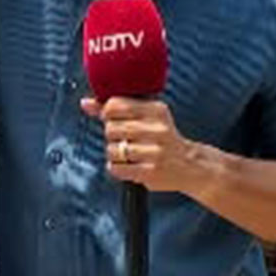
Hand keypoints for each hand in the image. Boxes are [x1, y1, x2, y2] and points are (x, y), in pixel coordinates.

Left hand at [85, 97, 210, 193]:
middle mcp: (157, 129)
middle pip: (111, 128)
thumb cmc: (163, 139)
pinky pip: (116, 168)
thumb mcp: (147, 117)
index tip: (114, 119)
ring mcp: (154, 152)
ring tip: (130, 154)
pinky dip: (118, 168)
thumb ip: (115, 109)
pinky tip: (130, 166)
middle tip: (126, 139)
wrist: (190, 165)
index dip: (107, 113)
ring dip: (115, 154)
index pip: (115, 105)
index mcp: (156, 110)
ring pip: (112, 150)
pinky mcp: (150, 171)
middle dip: (112, 136)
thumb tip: (85, 103)